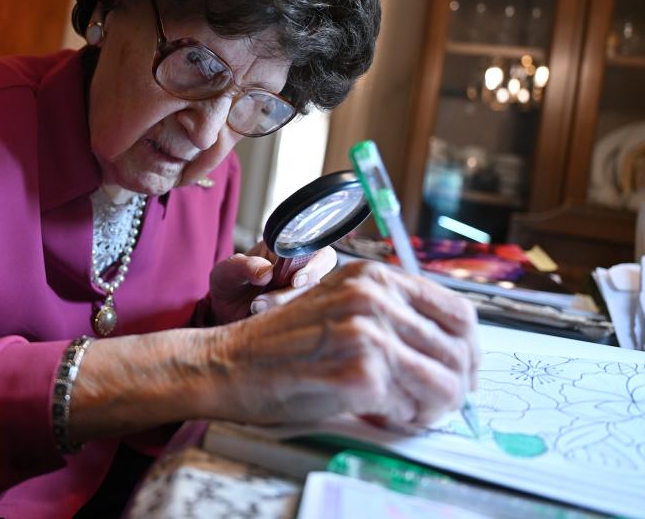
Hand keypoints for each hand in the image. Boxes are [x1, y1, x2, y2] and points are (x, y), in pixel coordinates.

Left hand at [207, 242, 336, 324]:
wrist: (223, 312)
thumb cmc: (228, 284)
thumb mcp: (226, 271)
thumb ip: (243, 266)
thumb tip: (266, 272)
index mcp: (289, 251)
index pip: (320, 253)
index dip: (315, 266)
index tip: (295, 281)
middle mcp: (301, 273)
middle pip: (318, 283)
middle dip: (290, 294)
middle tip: (259, 302)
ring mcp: (301, 296)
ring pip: (309, 304)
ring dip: (281, 308)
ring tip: (253, 307)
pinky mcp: (298, 316)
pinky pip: (302, 320)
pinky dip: (282, 321)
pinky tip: (261, 318)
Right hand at [208, 260, 478, 427]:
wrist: (229, 364)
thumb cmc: (282, 345)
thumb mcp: (340, 308)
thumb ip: (391, 316)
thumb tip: (451, 354)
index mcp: (375, 277)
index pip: (459, 313)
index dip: (469, 352)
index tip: (463, 374)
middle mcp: (375, 297)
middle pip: (458, 352)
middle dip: (455, 387)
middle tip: (435, 404)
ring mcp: (368, 333)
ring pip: (443, 384)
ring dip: (431, 408)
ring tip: (405, 412)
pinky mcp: (359, 373)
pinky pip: (410, 408)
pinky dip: (401, 419)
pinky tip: (379, 414)